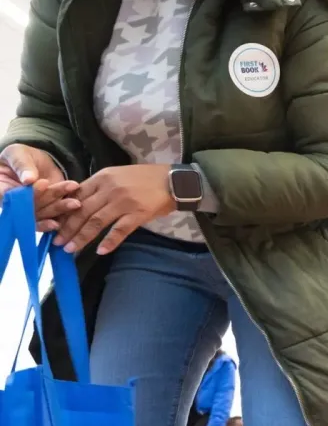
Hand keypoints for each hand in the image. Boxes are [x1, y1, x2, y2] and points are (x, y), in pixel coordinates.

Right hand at [0, 144, 80, 230]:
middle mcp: (13, 204)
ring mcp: (30, 209)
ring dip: (59, 208)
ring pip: (42, 214)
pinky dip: (61, 216)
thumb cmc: (20, 157)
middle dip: (48, 199)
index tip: (43, 183)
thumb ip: (21, 165)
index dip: (27, 193)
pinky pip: (51, 218)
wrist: (36, 162)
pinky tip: (72, 212)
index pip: (11, 197)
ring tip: (75, 201)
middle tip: (64, 189)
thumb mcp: (18, 154)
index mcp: (1, 190)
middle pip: (29, 208)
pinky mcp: (44, 211)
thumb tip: (28, 179)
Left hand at [54, 164, 173, 254]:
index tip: (54, 225)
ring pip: (97, 222)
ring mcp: (124, 202)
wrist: (175, 181)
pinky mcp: (138, 214)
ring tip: (71, 249)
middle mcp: (110, 189)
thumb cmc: (146, 179)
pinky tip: (101, 250)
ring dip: (82, 237)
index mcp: (103, 177)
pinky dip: (110, 241)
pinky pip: (120, 230)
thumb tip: (78, 203)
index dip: (64, 213)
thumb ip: (99, 187)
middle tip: (57, 242)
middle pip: (83, 211)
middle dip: (68, 228)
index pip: (76, 196)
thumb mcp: (118, 175)